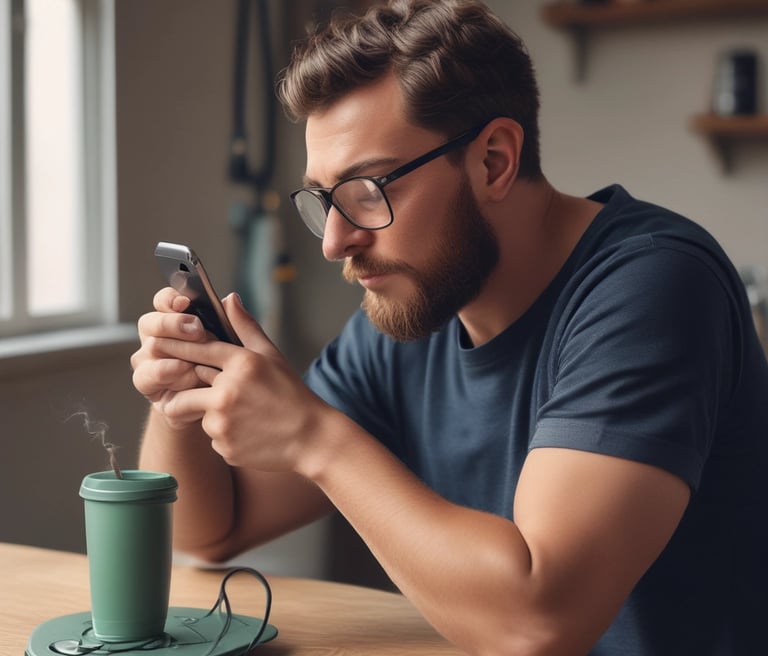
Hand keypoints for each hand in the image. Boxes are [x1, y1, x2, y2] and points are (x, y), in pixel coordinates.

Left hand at [139, 293, 332, 473]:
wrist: (311, 438)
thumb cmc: (292, 395)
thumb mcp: (272, 356)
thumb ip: (245, 327)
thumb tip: (228, 298)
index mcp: (242, 363)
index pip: (198, 348)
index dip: (176, 345)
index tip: (157, 341)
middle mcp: (228, 390)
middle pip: (186, 383)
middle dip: (188, 386)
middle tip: (208, 389)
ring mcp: (224, 420)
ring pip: (199, 412)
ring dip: (212, 413)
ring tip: (244, 415)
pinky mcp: (223, 445)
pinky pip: (212, 436)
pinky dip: (225, 435)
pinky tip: (249, 433)